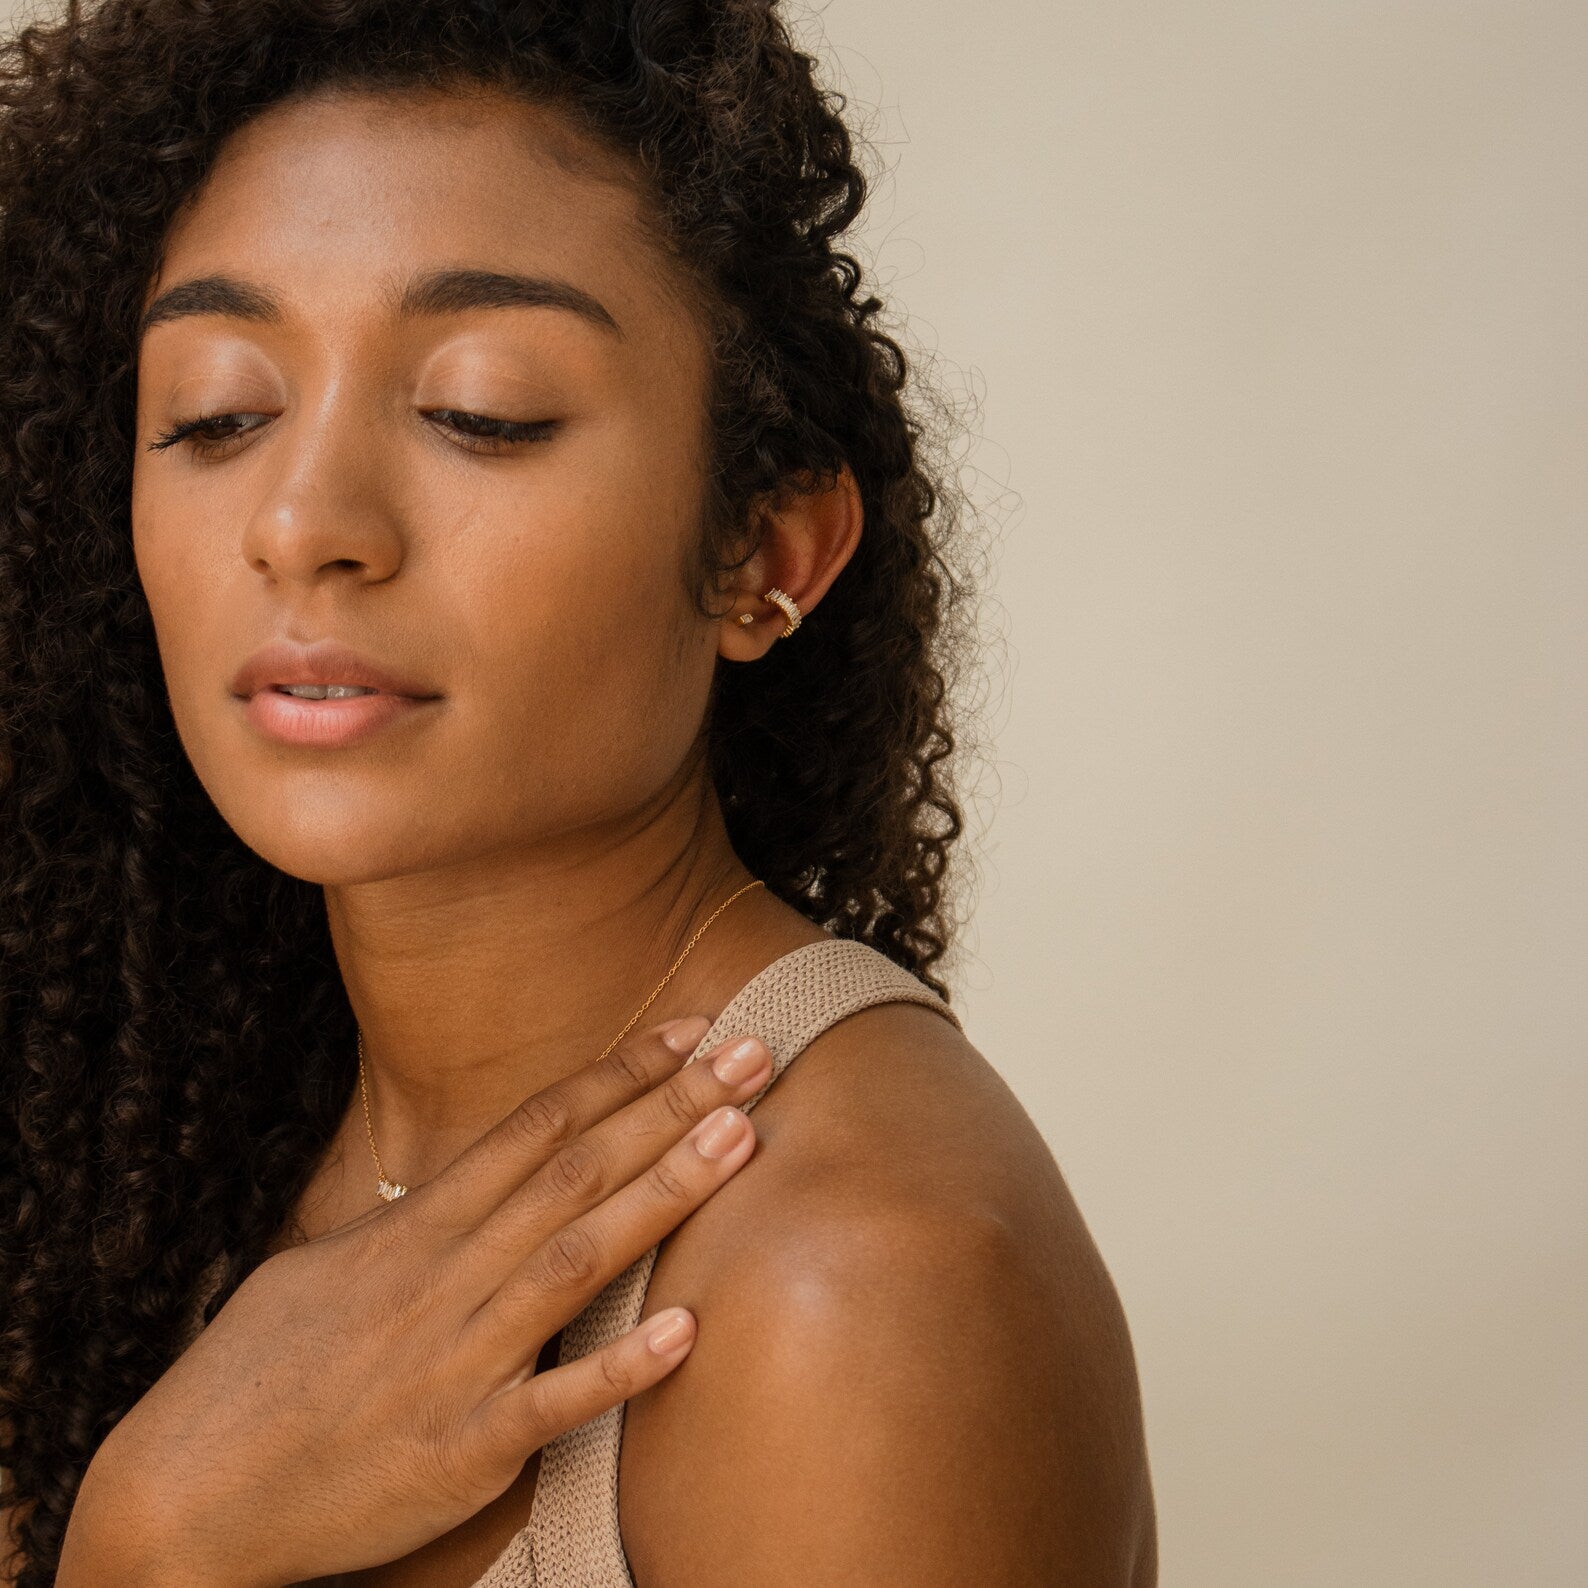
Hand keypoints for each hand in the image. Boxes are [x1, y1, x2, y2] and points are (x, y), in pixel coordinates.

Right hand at [72, 1019, 770, 1587]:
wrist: (182, 1498)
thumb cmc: (253, 1376)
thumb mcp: (325, 1267)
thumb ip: (412, 1223)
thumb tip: (466, 1183)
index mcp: (414, 1229)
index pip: (535, 1126)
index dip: (618, 1073)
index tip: (689, 1028)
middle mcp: (444, 1279)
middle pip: (574, 1172)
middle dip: (669, 1107)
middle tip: (754, 1054)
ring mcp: (457, 1362)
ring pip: (576, 1259)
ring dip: (663, 1194)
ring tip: (743, 1139)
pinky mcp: (462, 1450)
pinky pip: (552, 1402)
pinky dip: (620, 1367)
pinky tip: (689, 1330)